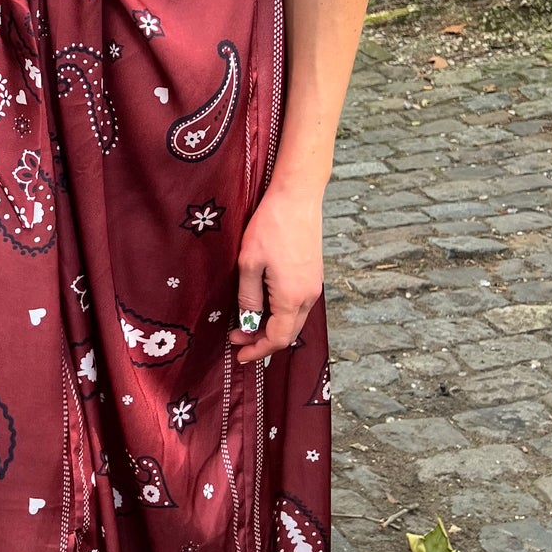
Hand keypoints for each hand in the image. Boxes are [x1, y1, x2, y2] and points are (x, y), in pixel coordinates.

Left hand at [230, 183, 322, 364]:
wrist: (297, 197)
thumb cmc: (271, 226)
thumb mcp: (248, 264)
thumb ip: (248, 298)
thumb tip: (247, 323)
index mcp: (292, 298)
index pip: (277, 339)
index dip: (257, 350)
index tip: (237, 354)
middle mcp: (308, 296)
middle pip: (288, 333)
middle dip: (262, 342)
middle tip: (237, 340)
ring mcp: (314, 285)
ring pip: (294, 320)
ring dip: (271, 327)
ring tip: (246, 323)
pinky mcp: (313, 275)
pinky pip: (298, 305)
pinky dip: (280, 313)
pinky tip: (262, 305)